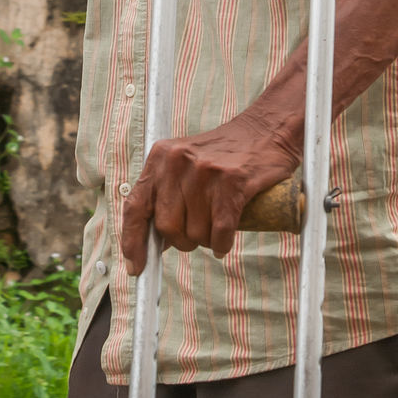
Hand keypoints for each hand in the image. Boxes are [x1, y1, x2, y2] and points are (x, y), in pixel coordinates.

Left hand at [120, 114, 299, 274]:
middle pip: (167, 227)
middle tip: (199, 229)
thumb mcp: (184, 164)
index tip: (136, 267)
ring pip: (196, 233)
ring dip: (207, 238)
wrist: (266, 131)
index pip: (136, 205)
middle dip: (183, 239)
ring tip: (218, 218)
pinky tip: (226, 238)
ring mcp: (205, 171)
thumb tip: (151, 244)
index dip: (132, 240)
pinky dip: (223, 244)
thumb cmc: (224, 155)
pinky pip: (220, 233)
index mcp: (161, 156)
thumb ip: (165, 196)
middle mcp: (178, 161)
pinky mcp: (232, 182)